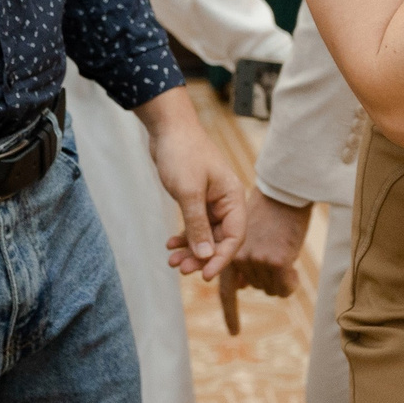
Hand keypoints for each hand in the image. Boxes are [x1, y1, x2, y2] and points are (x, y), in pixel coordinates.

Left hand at [138, 87, 245, 279]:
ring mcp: (211, 200)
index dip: (222, 257)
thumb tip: (206, 256)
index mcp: (232, 197)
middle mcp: (225, 201)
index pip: (235, 236)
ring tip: (173, 262)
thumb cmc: (182, 153)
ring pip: (206, 234)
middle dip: (202, 256)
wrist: (168, 128)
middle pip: (220, 238)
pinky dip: (184, 236)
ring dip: (191, 249)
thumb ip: (198, 225)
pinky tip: (171, 246)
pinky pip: (195, 225)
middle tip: (182, 269)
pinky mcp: (196, 198)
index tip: (204, 275)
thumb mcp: (189, 192)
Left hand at [216, 187, 310, 334]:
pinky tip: (292, 266)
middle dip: (264, 276)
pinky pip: (284, 288)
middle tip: (273, 251)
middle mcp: (239, 260)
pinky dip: (290, 281)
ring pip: (269, 289)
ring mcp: (256, 261)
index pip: (226, 289)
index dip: (231, 312)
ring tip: (281, 249)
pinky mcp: (276, 261)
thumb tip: (240, 287)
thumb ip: (239, 260)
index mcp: (229, 254)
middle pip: (253, 287)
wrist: (284, 193)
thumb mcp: (247, 236)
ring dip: (278, 277)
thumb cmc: (267, 212)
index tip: (234, 334)